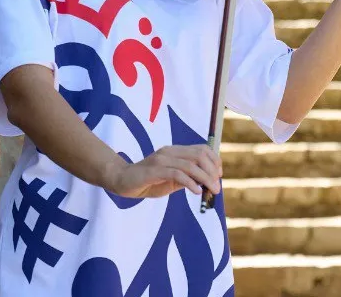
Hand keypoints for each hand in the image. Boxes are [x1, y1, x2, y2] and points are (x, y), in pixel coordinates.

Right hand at [102, 144, 221, 198]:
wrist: (121, 181)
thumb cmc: (147, 182)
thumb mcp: (171, 181)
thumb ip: (187, 179)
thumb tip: (206, 184)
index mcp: (175, 151)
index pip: (201, 149)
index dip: (214, 161)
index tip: (219, 175)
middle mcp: (170, 152)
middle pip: (199, 155)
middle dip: (212, 171)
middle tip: (217, 187)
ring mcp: (161, 160)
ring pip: (190, 165)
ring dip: (205, 178)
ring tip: (212, 191)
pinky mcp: (154, 170)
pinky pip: (177, 174)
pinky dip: (190, 183)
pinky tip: (196, 192)